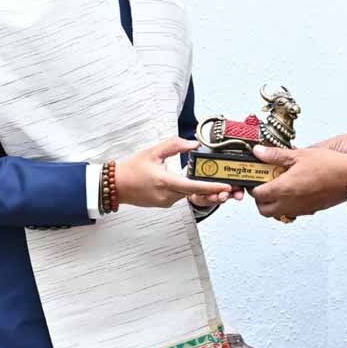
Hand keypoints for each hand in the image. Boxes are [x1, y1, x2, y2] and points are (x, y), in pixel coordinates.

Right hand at [116, 138, 236, 208]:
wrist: (116, 185)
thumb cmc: (132, 168)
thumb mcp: (154, 151)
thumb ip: (175, 145)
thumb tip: (193, 144)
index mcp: (165, 182)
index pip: (193, 186)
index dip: (211, 187)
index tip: (225, 186)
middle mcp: (166, 195)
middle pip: (195, 194)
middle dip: (212, 191)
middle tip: (229, 187)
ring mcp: (165, 201)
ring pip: (189, 196)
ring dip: (203, 192)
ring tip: (218, 187)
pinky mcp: (164, 203)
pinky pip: (182, 197)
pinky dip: (191, 192)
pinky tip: (197, 186)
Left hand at [250, 146, 346, 218]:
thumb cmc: (329, 166)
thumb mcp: (299, 155)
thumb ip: (275, 155)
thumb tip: (259, 152)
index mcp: (284, 189)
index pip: (257, 194)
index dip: (253, 185)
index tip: (256, 176)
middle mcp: (290, 203)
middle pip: (263, 210)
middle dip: (260, 198)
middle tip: (264, 183)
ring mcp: (300, 209)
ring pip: (277, 214)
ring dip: (273, 203)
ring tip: (280, 186)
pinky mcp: (311, 210)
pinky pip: (292, 212)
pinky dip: (287, 205)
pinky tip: (295, 190)